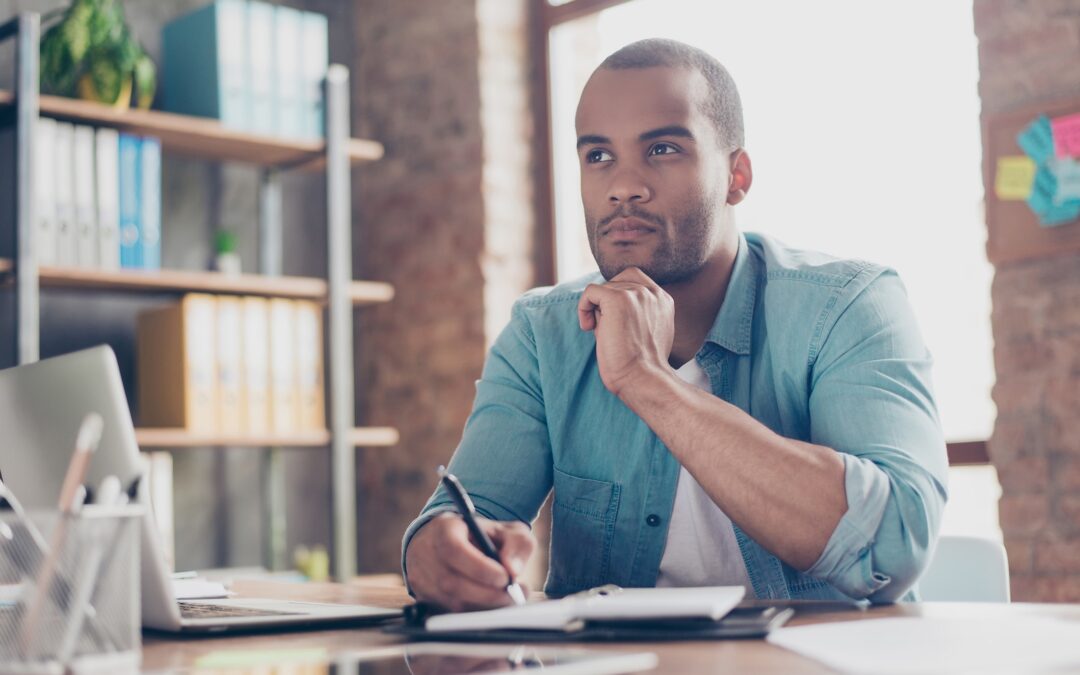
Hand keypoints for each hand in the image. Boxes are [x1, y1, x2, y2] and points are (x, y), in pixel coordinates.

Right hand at [405, 513, 535, 611]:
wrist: (447, 541)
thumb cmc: (479, 535)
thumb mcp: (504, 529)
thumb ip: (516, 543)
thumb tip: (513, 570)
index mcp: (443, 529)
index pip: (454, 550)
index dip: (480, 568)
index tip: (505, 577)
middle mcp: (425, 553)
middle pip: (452, 583)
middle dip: (488, 594)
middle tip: (513, 595)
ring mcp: (421, 578)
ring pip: (452, 602)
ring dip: (484, 606)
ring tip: (507, 599)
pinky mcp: (423, 598)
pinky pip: (450, 613)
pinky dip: (474, 613)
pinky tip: (490, 604)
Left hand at [577, 267, 674, 395]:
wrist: (642, 379)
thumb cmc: (641, 365)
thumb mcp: (646, 332)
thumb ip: (636, 312)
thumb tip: (603, 304)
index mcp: (663, 300)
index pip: (634, 279)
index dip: (618, 294)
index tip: (613, 319)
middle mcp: (652, 293)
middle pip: (616, 282)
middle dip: (607, 303)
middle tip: (606, 328)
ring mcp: (636, 294)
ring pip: (603, 288)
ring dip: (597, 310)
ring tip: (602, 334)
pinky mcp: (618, 299)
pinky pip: (590, 292)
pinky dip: (583, 308)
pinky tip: (588, 327)